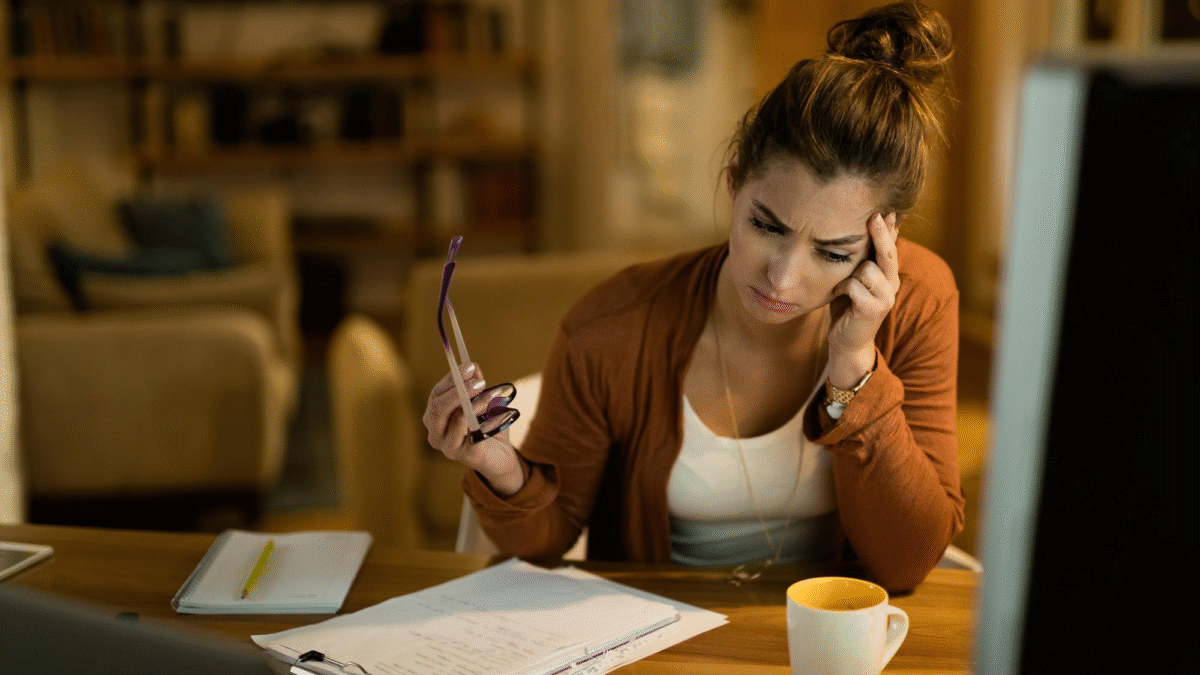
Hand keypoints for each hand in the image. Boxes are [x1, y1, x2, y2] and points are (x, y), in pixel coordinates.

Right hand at [422, 363, 524, 495]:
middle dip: (458, 389)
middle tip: (479, 380)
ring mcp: (447, 447)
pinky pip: (473, 433)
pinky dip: (487, 419)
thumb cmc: (487, 428)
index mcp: (435, 418)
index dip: (451, 378)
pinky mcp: (464, 456)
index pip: (436, 394)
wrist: (500, 458)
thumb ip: (476, 387)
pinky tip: (499, 413)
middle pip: (437, 407)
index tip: (470, 366)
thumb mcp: (483, 403)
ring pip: (456, 418)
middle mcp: (435, 433)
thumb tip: (474, 368)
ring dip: (477, 402)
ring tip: (493, 393)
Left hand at [827, 213, 898, 387]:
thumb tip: (868, 231)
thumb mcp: (855, 278)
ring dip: (849, 273)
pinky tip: (838, 294)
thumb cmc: (848, 305)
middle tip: (874, 216)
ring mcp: (886, 297)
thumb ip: (863, 258)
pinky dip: (843, 287)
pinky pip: (855, 285)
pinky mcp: (873, 309)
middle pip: (887, 252)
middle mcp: (892, 283)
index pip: (891, 245)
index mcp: (888, 274)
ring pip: (867, 268)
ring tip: (842, 284)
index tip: (886, 209)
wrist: (847, 340)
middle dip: (880, 233)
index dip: (889, 228)